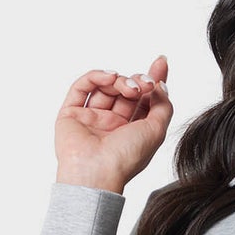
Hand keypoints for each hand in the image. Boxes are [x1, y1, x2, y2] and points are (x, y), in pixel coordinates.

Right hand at [55, 55, 172, 191]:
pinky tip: (110, 77)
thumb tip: (161, 85)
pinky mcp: (71, 114)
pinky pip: (82, 87)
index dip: (152, 80)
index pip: (143, 100)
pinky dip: (96, 76)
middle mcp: (112, 125)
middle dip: (138, 81)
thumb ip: (163, 106)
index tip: (161, 63)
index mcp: (132, 131)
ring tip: (130, 88)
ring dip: (120, 81)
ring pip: (105, 88)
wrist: (96, 172)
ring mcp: (91, 119)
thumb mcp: (157, 130)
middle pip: (125, 91)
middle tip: (145, 84)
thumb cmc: (126, 158)